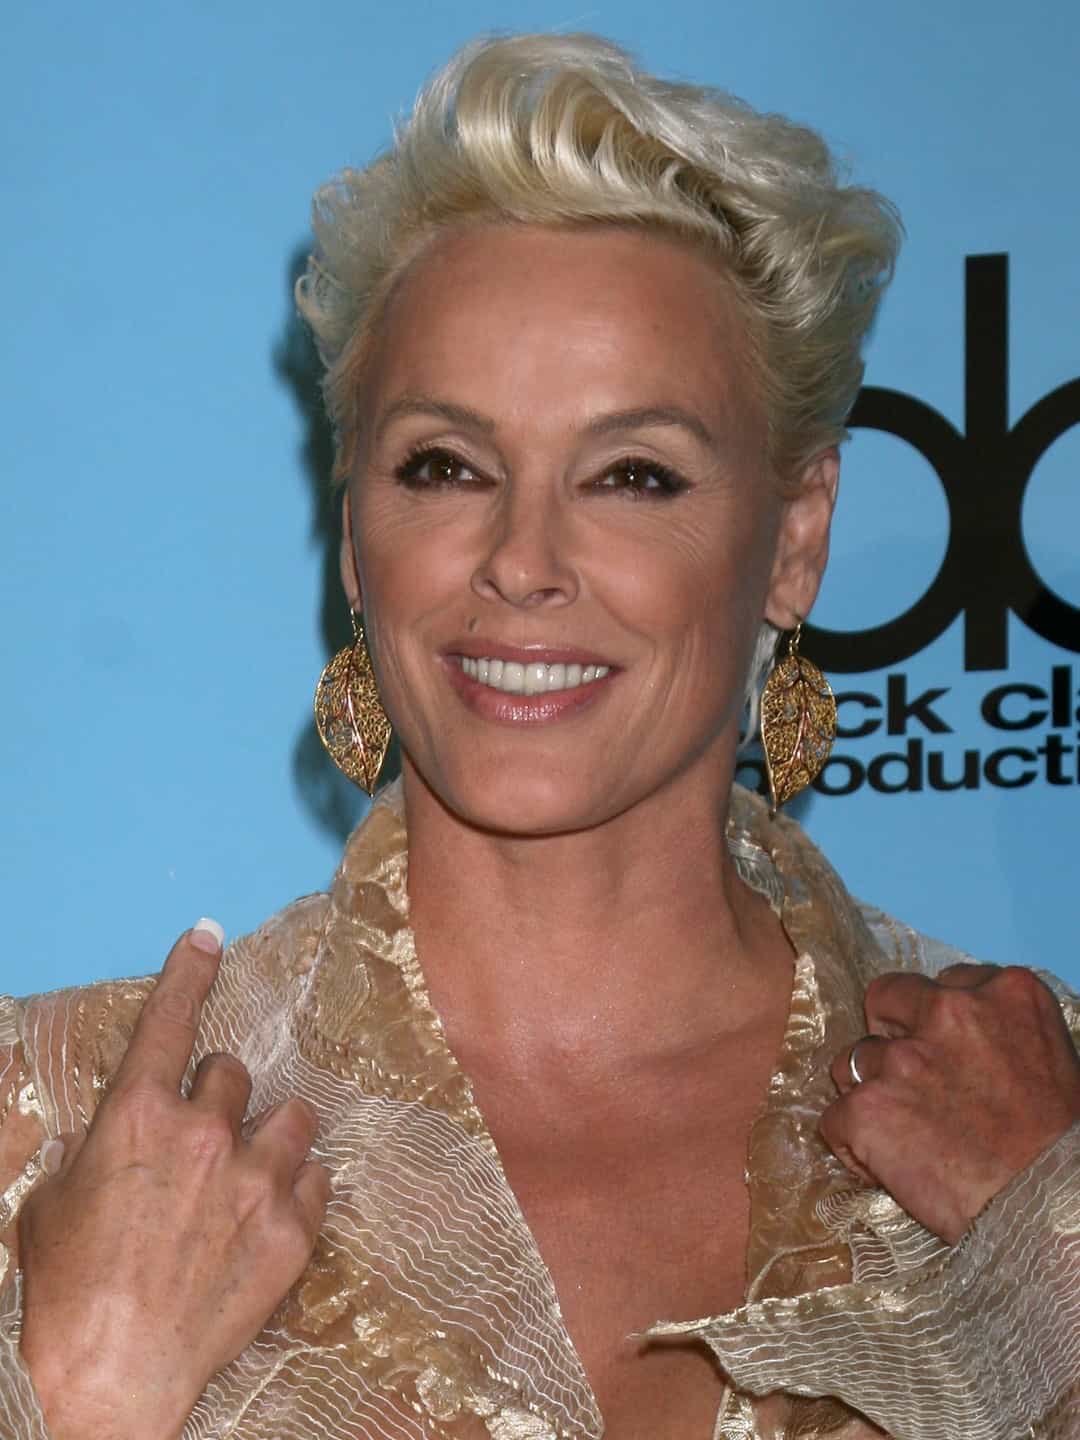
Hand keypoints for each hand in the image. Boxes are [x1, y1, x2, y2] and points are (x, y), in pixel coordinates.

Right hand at [19, 923, 329, 1439]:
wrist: (109, 1378)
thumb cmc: (67, 1290)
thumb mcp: (55, 1201)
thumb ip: (100, 1150)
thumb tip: (123, 1139)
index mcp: (138, 1117)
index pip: (171, 1020)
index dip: (189, 970)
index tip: (208, 935)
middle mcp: (204, 1133)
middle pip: (234, 1072)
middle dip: (219, 1099)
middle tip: (203, 1142)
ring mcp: (256, 1179)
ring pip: (293, 1116)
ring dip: (272, 1135)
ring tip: (252, 1170)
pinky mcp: (292, 1229)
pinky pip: (319, 1177)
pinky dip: (299, 1189)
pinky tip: (272, 1215)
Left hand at [819, 964, 1079, 1242]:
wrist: (1050, 1206)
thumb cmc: (1063, 1146)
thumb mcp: (1052, 1059)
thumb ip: (1001, 1031)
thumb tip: (966, 1043)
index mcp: (1004, 992)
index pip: (944, 985)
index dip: (938, 1021)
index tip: (948, 1054)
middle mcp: (949, 1010)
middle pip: (885, 998)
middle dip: (890, 1034)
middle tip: (910, 1081)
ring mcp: (903, 1057)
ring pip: (851, 1060)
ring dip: (870, 1092)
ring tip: (903, 1134)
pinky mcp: (868, 1107)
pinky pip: (834, 1119)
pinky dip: (853, 1145)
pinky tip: (887, 1167)